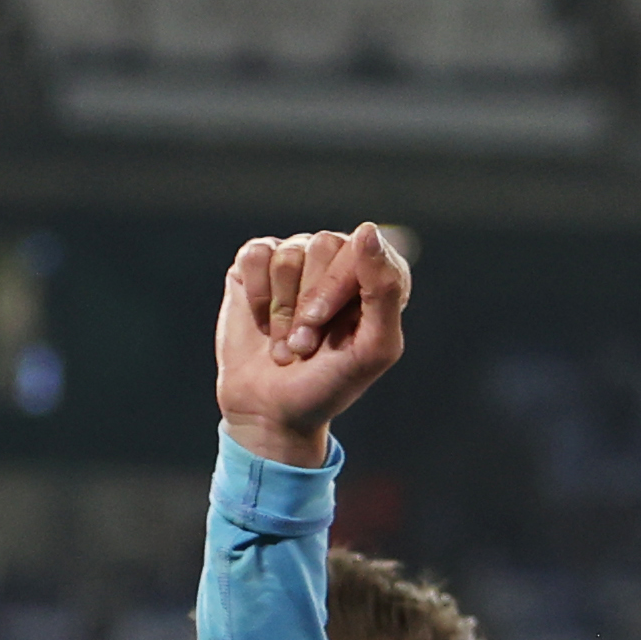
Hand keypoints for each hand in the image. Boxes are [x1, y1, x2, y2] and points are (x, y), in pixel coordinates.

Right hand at [212, 224, 408, 466]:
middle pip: (324, 244)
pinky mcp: (257, 267)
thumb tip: (367, 230)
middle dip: (308, 302)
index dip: (337, 286)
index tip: (321, 323)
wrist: (270, 409)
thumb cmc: (329, 383)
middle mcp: (340, 262)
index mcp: (378, 279)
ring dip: (281, 308)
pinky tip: (262, 323)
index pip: (365, 248)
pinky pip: (256, 254)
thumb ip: (384, 291)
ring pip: (288, 253)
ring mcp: (298, 261)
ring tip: (286, 343)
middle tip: (303, 344)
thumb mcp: (372, 349)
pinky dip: (256, 295)